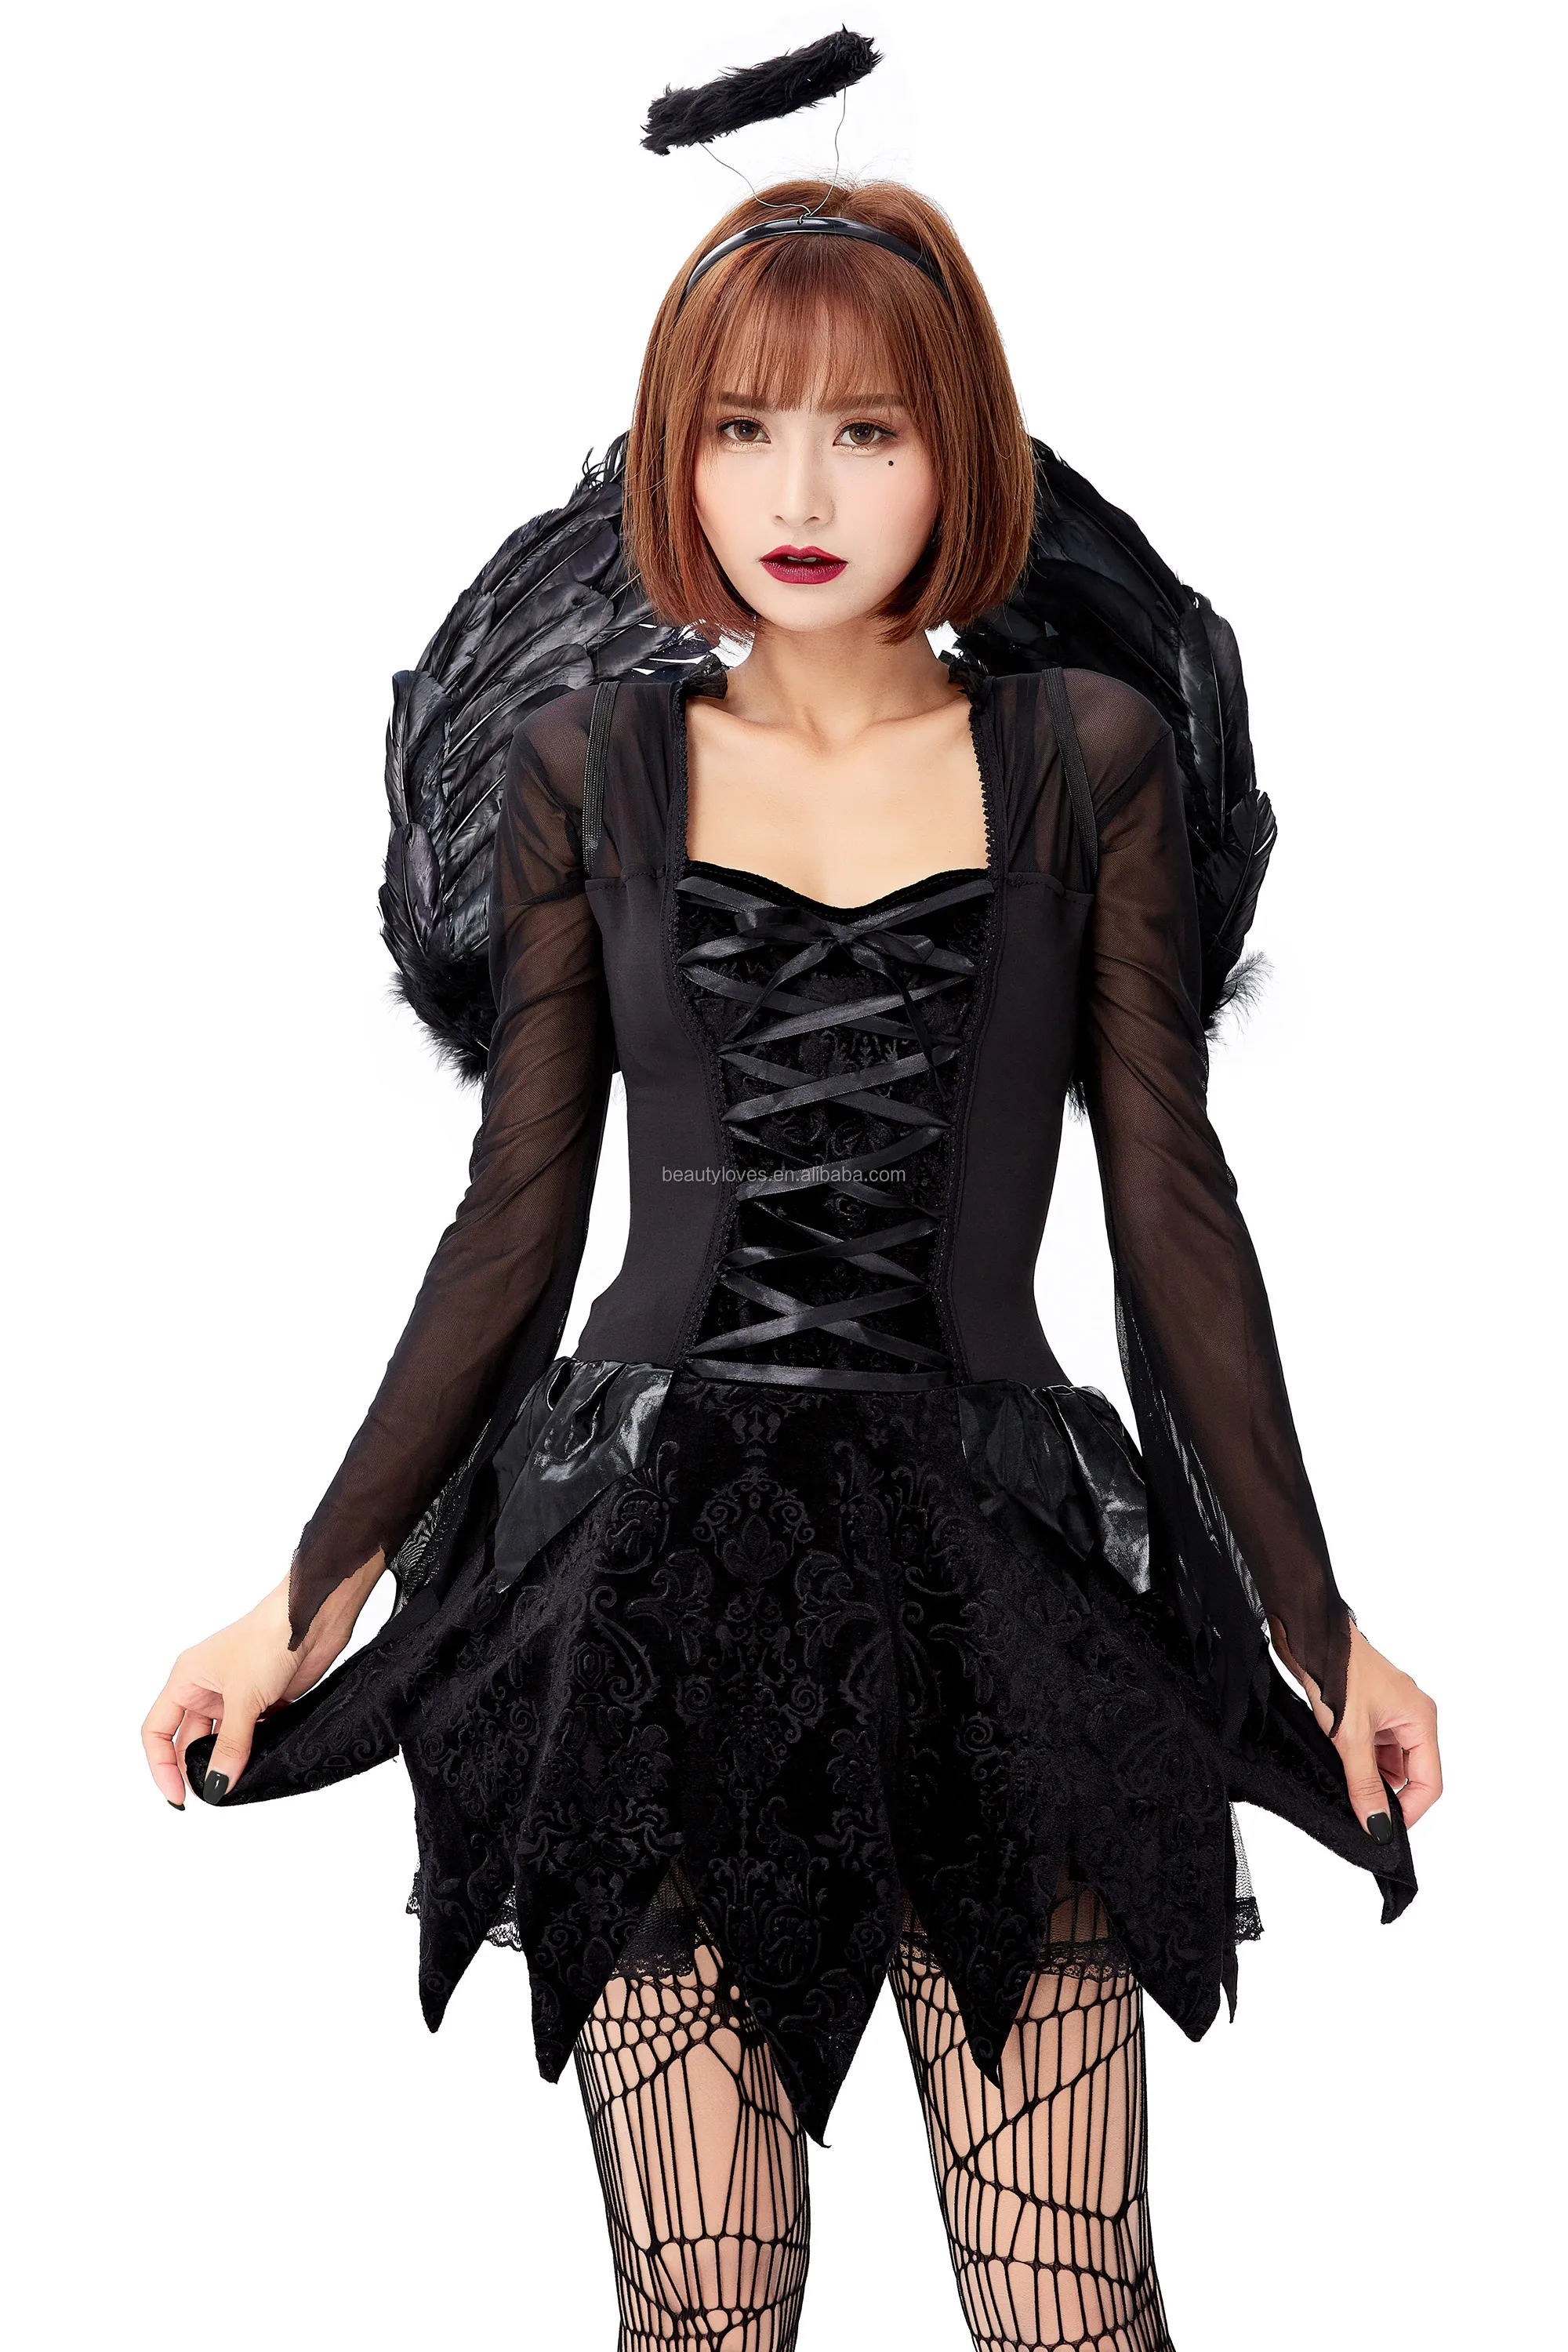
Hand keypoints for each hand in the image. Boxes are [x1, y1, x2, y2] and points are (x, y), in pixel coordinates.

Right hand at [142, 1553, 384, 1806]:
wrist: (313, 1618)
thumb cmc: (267, 1640)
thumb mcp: (242, 1698)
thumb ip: (229, 1745)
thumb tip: (217, 1785)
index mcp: (186, 1680)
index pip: (157, 1731)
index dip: (161, 1766)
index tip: (178, 1796)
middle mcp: (206, 1687)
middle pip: (189, 1740)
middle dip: (197, 1769)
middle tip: (213, 1795)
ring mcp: (235, 1694)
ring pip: (221, 1740)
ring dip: (227, 1762)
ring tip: (236, 1786)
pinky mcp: (263, 1700)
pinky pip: (250, 1735)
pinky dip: (252, 1752)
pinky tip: (259, 1767)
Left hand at [1271, 1614, 1441, 1839]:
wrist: (1308, 1633)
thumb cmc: (1336, 1672)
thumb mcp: (1350, 1738)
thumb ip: (1365, 1784)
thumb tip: (1378, 1825)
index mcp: (1421, 1719)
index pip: (1429, 1782)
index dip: (1410, 1810)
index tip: (1384, 1829)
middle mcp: (1412, 1716)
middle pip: (1412, 1773)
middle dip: (1387, 1792)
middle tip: (1360, 1808)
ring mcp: (1392, 1712)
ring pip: (1390, 1761)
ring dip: (1371, 1775)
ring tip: (1345, 1777)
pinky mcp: (1371, 1709)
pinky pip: (1375, 1746)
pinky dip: (1360, 1759)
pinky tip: (1340, 1760)